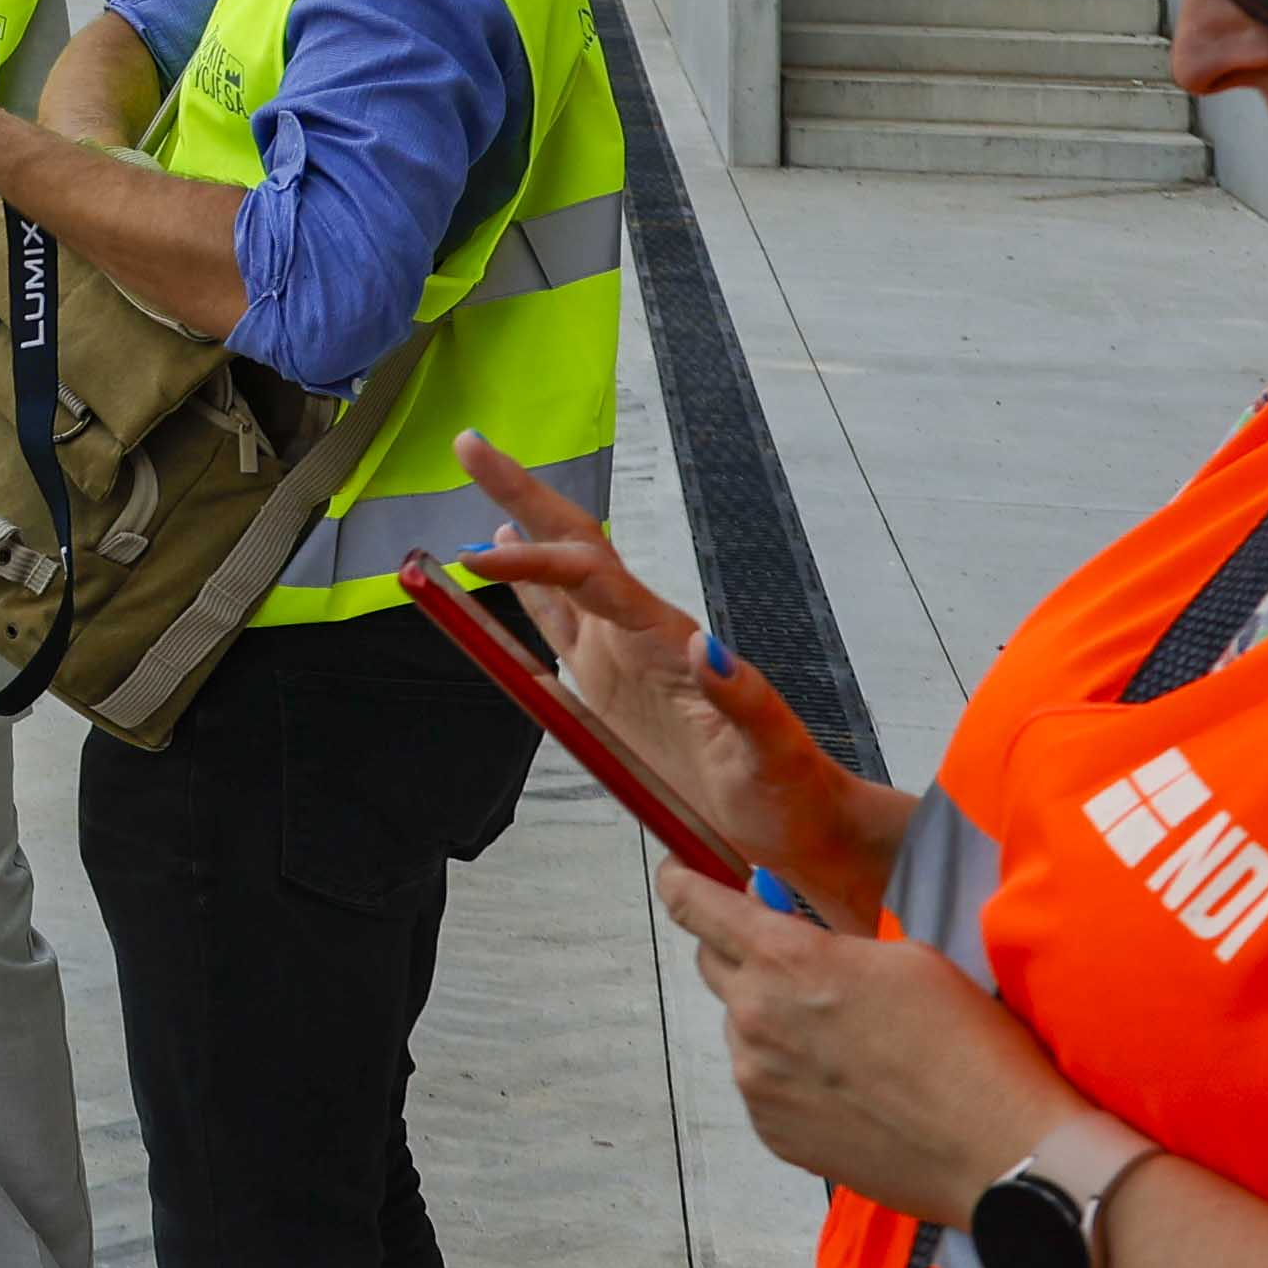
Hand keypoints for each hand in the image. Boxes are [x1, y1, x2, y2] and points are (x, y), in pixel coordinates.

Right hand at [451, 430, 904, 921]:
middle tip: (470, 446)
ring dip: (522, 531)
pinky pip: (561, 627)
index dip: (532, 563)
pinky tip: (512, 574)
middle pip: (571, 547)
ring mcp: (622, 660)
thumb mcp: (773, 748)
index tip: (478, 557)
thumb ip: (742, 696)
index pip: (589, 578)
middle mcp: (639, 637)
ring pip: (561, 579)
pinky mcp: (611, 691)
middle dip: (521, 495)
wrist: (797, 821)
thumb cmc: (789, 787)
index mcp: (667, 643)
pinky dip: (531, 591)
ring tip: (484, 488)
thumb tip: (704, 643)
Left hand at [659, 862, 1082, 1224]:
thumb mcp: (907, 959)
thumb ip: (830, 942)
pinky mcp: (771, 1132)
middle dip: (741, 952)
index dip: (682, 884)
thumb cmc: (970, 1048)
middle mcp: (755, 1017)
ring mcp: (757, 1080)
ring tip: (847, 1044)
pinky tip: (848, 1088)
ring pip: (742, 1027)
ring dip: (772, 1021)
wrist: (1000, 1154)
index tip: (678, 875)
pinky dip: (788, 1076)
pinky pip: (761, 1084)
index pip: (694, 905)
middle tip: (795, 965)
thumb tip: (797, 939)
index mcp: (786, 961)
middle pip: (713, 963)